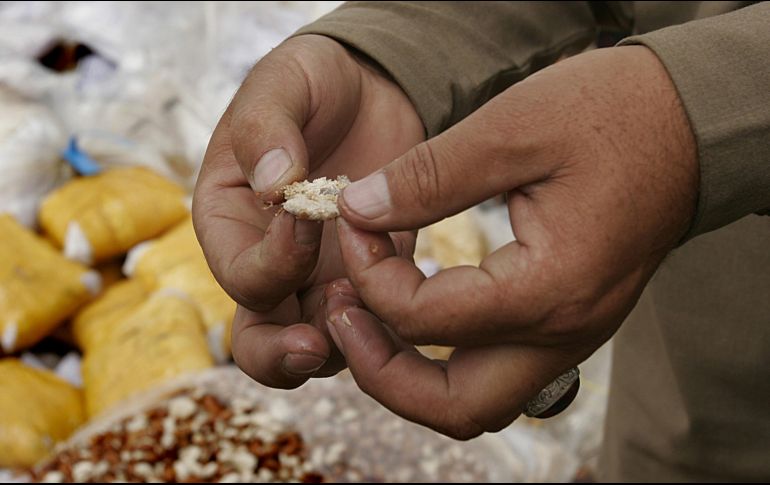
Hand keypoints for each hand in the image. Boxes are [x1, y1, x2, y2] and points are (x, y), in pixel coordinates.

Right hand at [192, 35, 423, 387]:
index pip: (239, 275)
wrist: (370, 91)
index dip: (272, 262)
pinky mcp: (368, 277)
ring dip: (343, 339)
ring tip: (372, 300)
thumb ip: (267, 129)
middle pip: (260, 340)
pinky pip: (371, 324)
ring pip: (318, 346)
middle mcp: (267, 262)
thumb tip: (273, 187)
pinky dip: (386, 323)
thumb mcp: (281, 86)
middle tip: (315, 344)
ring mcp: (318, 277)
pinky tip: (407, 292)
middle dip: (284, 354)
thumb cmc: (312, 84)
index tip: (308, 217)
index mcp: (229, 223)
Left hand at [327, 46, 697, 437]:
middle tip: (341, 313)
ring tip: (366, 317)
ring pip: (473, 401)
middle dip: (379, 371)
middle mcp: (563, 333)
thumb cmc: (614, 115)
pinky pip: (493, 369)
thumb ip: (430, 178)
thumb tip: (360, 210)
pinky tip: (413, 303)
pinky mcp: (565, 321)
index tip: (353, 218)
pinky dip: (441, 354)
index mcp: (550, 290)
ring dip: (409, 374)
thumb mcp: (513, 129)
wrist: (687, 123)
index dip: (370, 273)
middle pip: (453, 407)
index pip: (425, 320)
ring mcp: (569, 336)